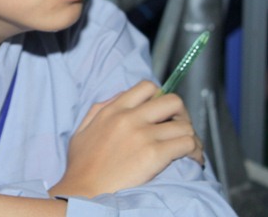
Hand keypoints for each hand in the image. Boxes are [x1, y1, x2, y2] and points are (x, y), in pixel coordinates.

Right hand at [50, 80, 202, 197]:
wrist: (83, 190)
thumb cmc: (82, 164)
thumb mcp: (83, 128)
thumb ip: (100, 110)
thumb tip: (120, 98)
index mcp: (113, 109)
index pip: (148, 87)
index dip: (160, 97)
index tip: (161, 112)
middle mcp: (130, 117)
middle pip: (172, 101)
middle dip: (181, 114)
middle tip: (178, 127)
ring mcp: (143, 135)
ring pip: (185, 125)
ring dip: (190, 136)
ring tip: (188, 148)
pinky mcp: (154, 154)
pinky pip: (187, 144)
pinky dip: (194, 151)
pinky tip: (191, 159)